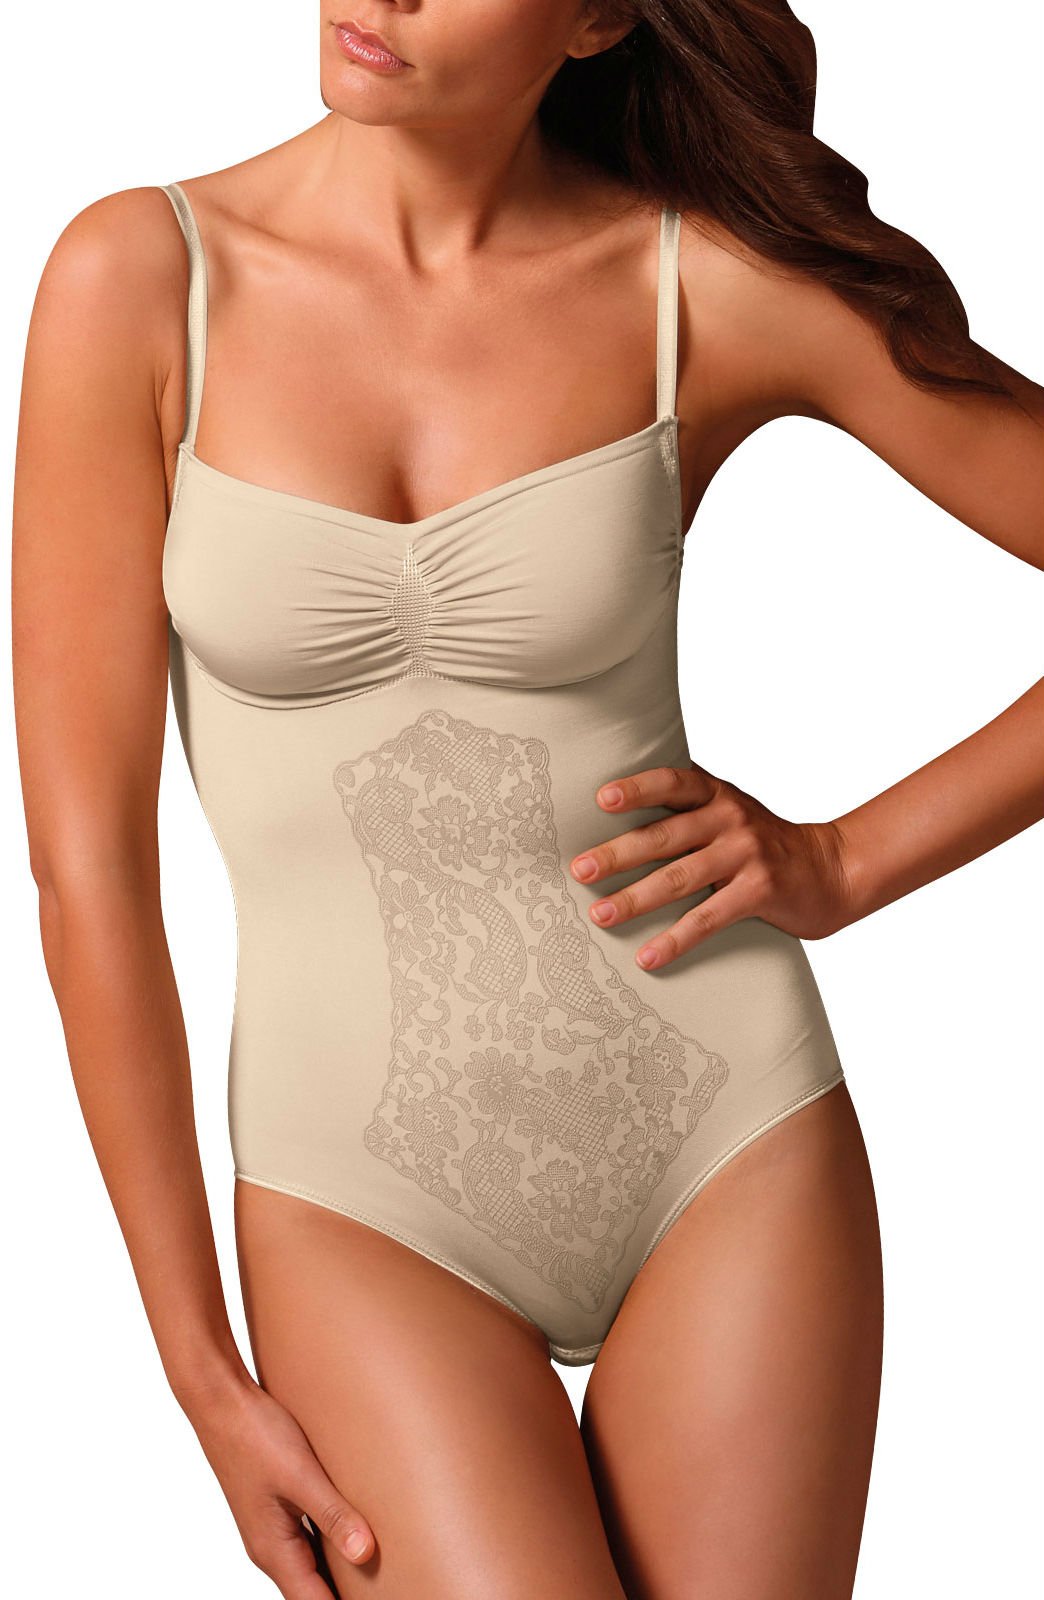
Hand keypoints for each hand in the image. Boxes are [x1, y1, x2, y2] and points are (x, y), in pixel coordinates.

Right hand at [185, 1373, 374, 1596]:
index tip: (381, 1599)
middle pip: (312, 1590)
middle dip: (344, 1594)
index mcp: (273, 1550)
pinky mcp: (275, 1505)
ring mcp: (270, 1527)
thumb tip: (365, 1554)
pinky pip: (306, 1538)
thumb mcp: (300, 1475)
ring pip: (309, 1565)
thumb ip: (333, 1515)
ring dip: (338, 1572)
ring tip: (376, 1571)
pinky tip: (352, 1531)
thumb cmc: (255, 1435)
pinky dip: (329, 1544)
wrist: (219, 1400)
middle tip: (383, 1586)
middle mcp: (270, 1547)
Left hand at [569, 760, 852, 970]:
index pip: (672, 783)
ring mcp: (746, 855)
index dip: (637, 788)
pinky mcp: (759, 892)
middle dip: (617, 855)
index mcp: (717, 795)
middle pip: (664, 837)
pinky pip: (708, 919)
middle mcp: (731, 819)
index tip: (601, 799)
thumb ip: (686, 808)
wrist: (831, 870)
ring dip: (635, 900)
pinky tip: (647, 957)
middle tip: (579, 871)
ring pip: (679, 879)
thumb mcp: (730, 812)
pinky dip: (675, 940)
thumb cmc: (763, 843)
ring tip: (600, 916)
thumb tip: (614, 809)